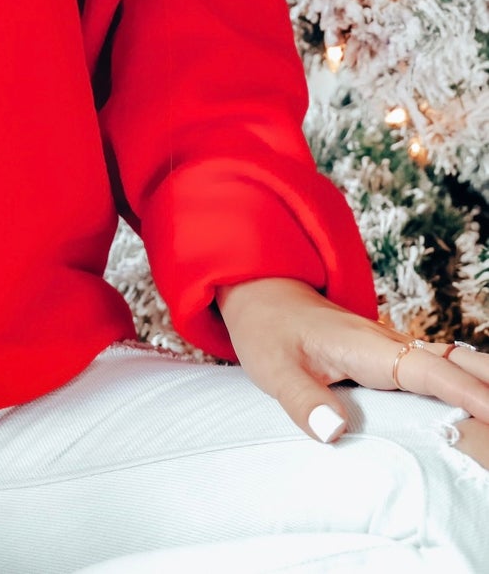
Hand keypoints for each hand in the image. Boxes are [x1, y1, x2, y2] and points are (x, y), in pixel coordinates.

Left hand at [214, 275, 488, 443]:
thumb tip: (335, 432)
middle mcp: (389, 347)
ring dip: (480, 388)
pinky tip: (476, 413)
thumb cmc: (268, 330)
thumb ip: (302, 400)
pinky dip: (463, 387)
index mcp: (367, 347)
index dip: (466, 392)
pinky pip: (437, 373)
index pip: (428, 370)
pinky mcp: (390, 361)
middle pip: (455, 365)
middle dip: (486, 388)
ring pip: (451, 367)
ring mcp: (393, 352)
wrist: (262, 295)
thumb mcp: (273, 367)